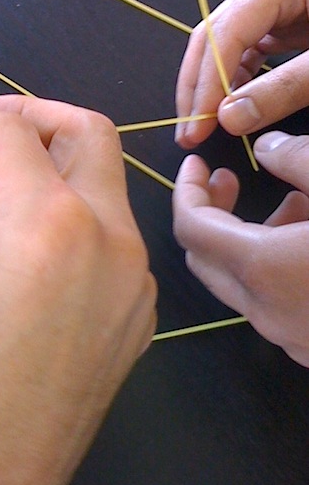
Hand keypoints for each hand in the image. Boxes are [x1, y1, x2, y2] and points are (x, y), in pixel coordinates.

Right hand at [0, 96, 155, 484]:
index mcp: (50, 228)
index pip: (5, 134)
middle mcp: (112, 247)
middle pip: (85, 135)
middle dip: (20, 118)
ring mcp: (132, 287)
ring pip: (102, 185)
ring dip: (42, 167)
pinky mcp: (132, 320)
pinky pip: (107, 237)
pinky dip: (62, 216)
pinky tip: (7, 244)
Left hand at [173, 144, 308, 366]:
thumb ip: (297, 159)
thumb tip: (265, 146)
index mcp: (263, 269)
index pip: (191, 227)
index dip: (186, 189)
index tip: (196, 164)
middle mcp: (266, 312)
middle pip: (206, 258)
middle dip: (210, 212)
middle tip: (228, 179)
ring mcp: (291, 339)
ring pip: (244, 283)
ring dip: (250, 238)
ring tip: (291, 203)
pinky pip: (275, 303)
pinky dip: (276, 267)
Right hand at [175, 0, 308, 148]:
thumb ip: (284, 90)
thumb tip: (227, 120)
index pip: (227, 30)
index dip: (207, 80)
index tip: (197, 124)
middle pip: (216, 31)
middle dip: (199, 84)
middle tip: (189, 132)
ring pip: (226, 41)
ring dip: (213, 84)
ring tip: (204, 124)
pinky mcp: (289, 16)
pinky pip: (249, 46)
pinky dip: (237, 77)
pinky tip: (232, 105)